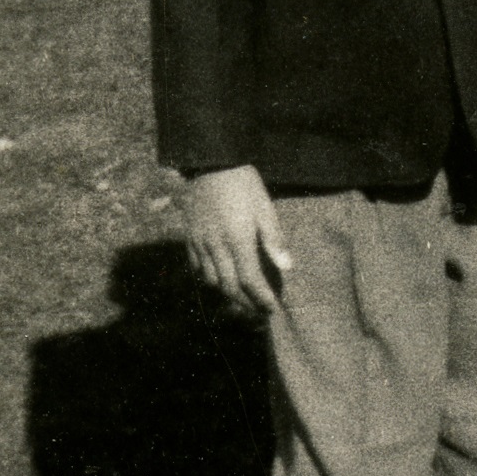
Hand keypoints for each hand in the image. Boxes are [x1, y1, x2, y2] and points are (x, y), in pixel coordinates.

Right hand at [183, 164, 291, 315]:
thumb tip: (287, 267)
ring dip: (228, 295)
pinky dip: (209, 280)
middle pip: (229, 286)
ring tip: (244, 301)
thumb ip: (274, 238)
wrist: (209, 162)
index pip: (250, 280)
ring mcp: (199, 243)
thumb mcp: (264, 206)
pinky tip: (221, 282)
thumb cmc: (242, 183)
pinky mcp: (189, 237)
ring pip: (211, 280)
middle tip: (261, 313)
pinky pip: (196, 268)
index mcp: (237, 239)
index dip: (262, 298)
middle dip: (246, 304)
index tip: (274, 309)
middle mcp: (215, 246)